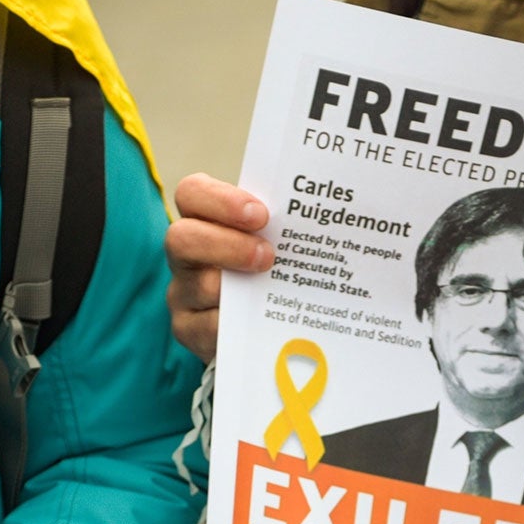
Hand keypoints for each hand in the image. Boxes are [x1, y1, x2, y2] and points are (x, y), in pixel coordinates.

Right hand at [166, 173, 273, 364]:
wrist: (265, 325)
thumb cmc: (273, 267)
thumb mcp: (276, 238)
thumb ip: (287, 223)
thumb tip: (341, 218)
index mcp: (204, 218)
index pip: (192, 193)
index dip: (220, 200)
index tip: (261, 214)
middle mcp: (187, 254)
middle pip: (181, 238)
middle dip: (227, 244)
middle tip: (268, 256)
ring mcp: (184, 293)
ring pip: (199, 287)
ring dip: (240, 288)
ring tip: (274, 291)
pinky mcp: (189, 330)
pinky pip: (207, 328)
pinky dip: (240, 325)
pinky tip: (266, 325)